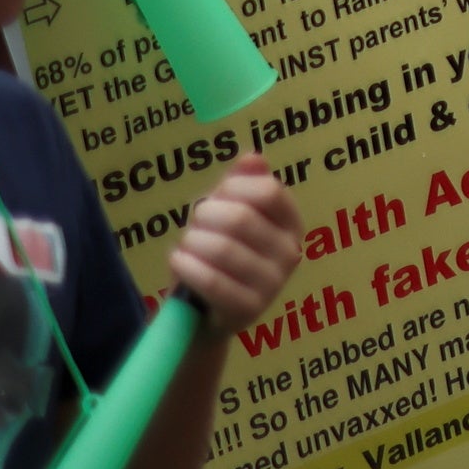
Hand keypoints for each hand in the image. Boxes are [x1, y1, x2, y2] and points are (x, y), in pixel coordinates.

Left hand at [167, 154, 304, 335]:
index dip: (232, 189)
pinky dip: (185, 266)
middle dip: (204, 217)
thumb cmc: (218, 255)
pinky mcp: (249, 309)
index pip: (268, 191)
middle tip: (194, 226)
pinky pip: (211, 281)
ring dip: (192, 243)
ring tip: (185, 247)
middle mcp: (291, 252)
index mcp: (291, 223)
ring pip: (222, 249)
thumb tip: (253, 158)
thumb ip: (241, 184)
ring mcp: (273, 284)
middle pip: (241, 218)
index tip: (215, 198)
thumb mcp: (229, 214)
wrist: (207, 310)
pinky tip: (178, 262)